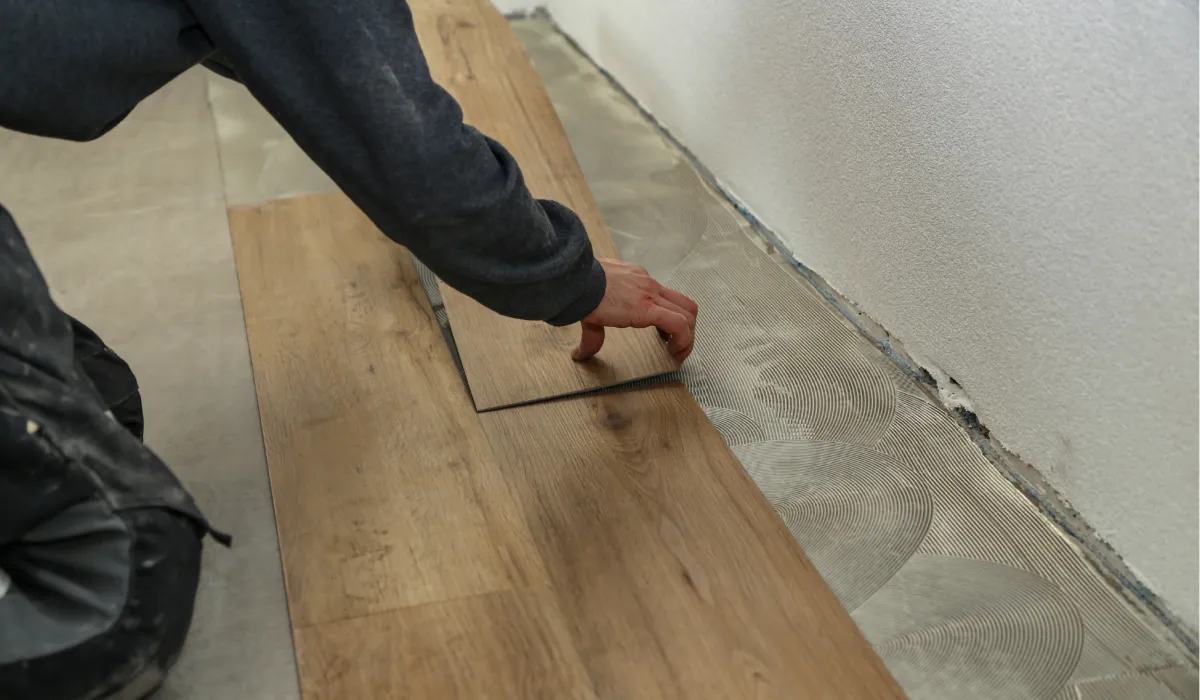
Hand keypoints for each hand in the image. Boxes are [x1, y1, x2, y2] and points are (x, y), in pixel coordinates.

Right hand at [572, 259, 698, 362]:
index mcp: (636, 279)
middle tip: (676, 347)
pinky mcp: (649, 307)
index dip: (670, 318)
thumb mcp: (589, 310)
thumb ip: (592, 334)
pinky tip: (673, 353)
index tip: (664, 336)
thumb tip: (580, 354)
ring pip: (688, 312)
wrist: (574, 281)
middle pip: (684, 304)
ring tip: (677, 354)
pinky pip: (679, 324)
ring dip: (688, 337)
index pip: (665, 296)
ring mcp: (651, 293)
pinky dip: (683, 341)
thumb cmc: (579, 288)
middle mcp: (648, 283)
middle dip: (687, 328)